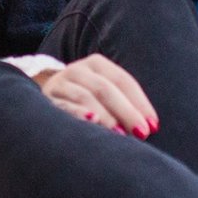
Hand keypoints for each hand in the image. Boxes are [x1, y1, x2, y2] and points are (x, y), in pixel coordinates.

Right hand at [32, 53, 156, 136]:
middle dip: (127, 112)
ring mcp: (61, 84)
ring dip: (105, 116)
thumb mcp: (103, 92)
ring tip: (120, 133)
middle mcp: (78, 70)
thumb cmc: (85, 99)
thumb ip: (124, 103)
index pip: (123, 81)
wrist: (43, 98)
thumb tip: (150, 127)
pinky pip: (64, 106)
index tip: (153, 125)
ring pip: (86, 96)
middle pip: (106, 89)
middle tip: (141, 133)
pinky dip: (78, 113)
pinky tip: (91, 120)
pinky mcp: (47, 99)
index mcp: (97, 64)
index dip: (140, 103)